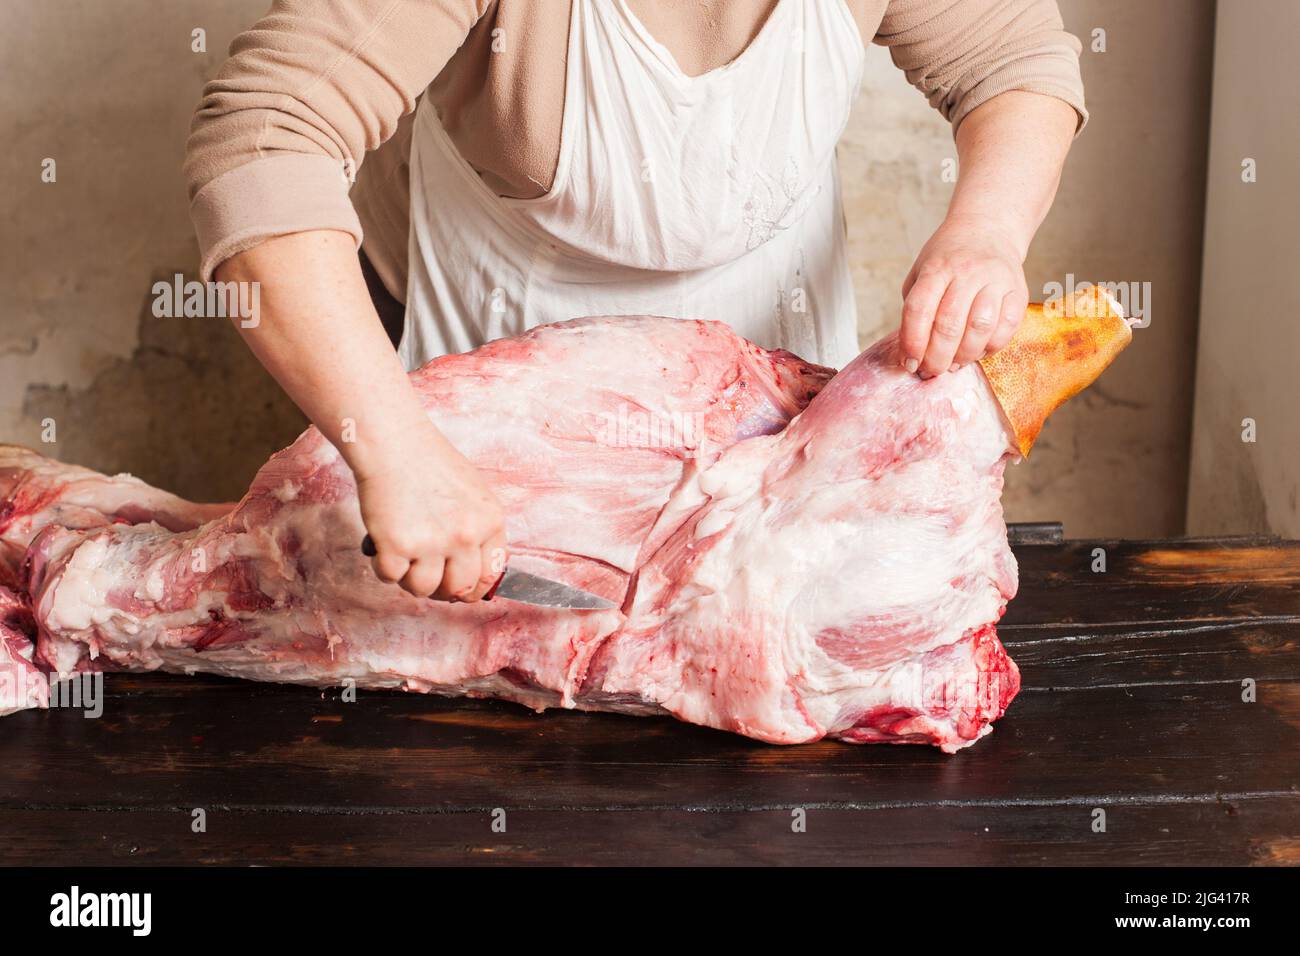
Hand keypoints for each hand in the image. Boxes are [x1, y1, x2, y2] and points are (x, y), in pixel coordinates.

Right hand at [354, 425, 506, 601]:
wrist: (395, 442)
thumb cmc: (430, 463)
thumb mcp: (473, 495)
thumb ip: (479, 531)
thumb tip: (473, 571)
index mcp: (490, 522)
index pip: (490, 575)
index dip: (472, 588)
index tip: (459, 588)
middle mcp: (466, 536)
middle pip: (459, 590)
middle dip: (441, 588)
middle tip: (426, 572)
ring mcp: (432, 543)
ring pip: (423, 589)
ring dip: (409, 577)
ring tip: (404, 552)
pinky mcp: (397, 546)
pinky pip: (390, 577)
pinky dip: (384, 566)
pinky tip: (385, 544)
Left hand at [898, 217, 1029, 377]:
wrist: (988, 230)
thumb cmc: (948, 260)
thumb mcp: (921, 273)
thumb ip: (915, 309)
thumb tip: (912, 354)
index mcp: (937, 268)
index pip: (919, 309)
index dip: (912, 342)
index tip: (909, 363)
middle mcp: (967, 272)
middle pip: (950, 325)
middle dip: (937, 357)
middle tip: (931, 371)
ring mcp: (996, 280)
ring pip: (980, 329)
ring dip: (964, 356)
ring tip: (953, 364)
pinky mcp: (1018, 292)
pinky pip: (1007, 329)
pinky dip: (990, 348)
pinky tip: (977, 351)